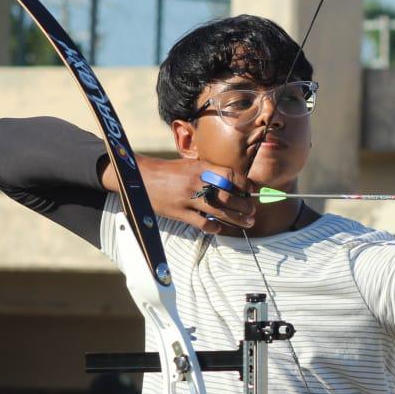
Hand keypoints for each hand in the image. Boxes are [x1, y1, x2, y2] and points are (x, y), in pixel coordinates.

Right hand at [120, 156, 256, 234]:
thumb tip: (231, 181)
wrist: (142, 177)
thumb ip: (209, 171)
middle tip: (253, 211)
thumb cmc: (169, 171)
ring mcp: (188, 198)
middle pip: (228, 196)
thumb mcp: (190, 165)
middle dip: (244, 205)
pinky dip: (214, 227)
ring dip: (237, 218)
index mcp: (201, 168)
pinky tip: (220, 228)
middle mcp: (196, 182)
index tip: (252, 190)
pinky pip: (202, 223)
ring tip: (248, 222)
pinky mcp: (179, 212)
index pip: (230, 175)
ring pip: (219, 211)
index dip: (245, 184)